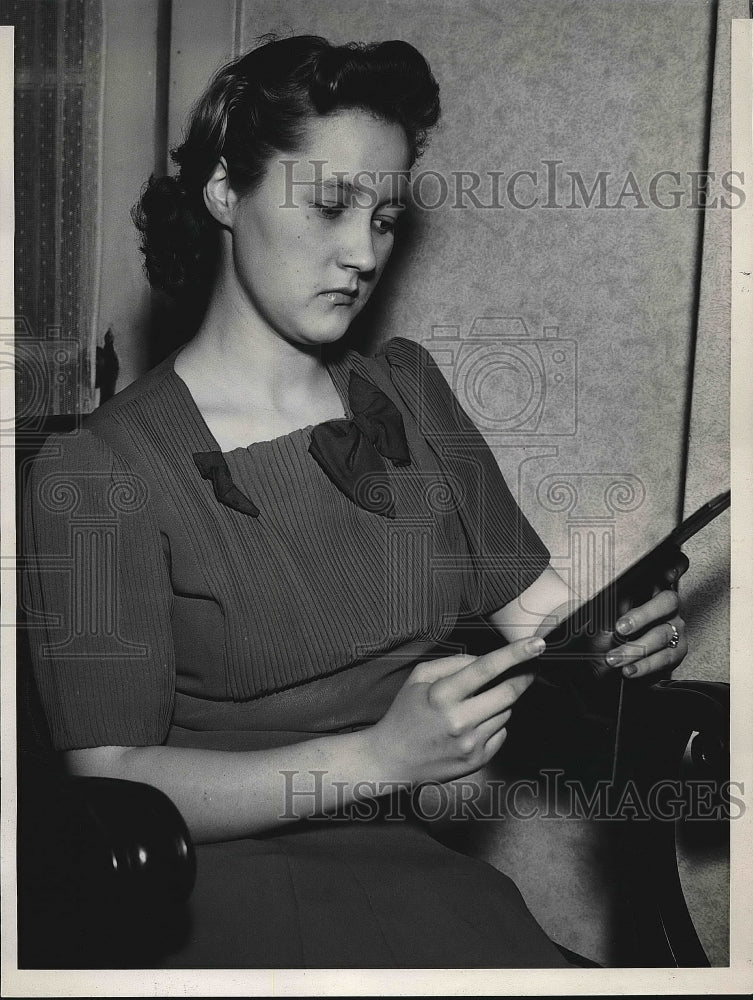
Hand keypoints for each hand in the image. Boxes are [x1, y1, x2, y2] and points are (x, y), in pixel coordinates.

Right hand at [366, 637, 544, 785]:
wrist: (392, 760)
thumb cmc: (405, 713)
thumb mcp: (419, 677)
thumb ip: (453, 663)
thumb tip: (487, 659)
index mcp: (442, 695)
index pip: (486, 668)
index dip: (515, 654)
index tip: (537, 644)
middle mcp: (459, 721)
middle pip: (508, 692)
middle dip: (524, 676)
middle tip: (530, 667)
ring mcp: (471, 744)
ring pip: (506, 712)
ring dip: (502, 702)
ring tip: (477, 703)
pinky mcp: (478, 761)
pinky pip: (502, 733)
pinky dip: (495, 723)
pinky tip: (474, 725)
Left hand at [600, 548, 689, 679]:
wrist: (606, 664)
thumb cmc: (605, 630)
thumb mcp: (603, 611)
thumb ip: (607, 599)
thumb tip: (593, 588)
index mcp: (649, 586)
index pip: (671, 567)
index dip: (676, 565)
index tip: (667, 573)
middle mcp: (666, 605)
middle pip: (668, 601)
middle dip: (643, 614)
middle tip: (620, 628)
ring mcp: (675, 627)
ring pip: (662, 634)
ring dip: (635, 648)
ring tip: (614, 658)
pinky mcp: (677, 650)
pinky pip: (665, 658)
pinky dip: (644, 665)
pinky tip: (629, 669)